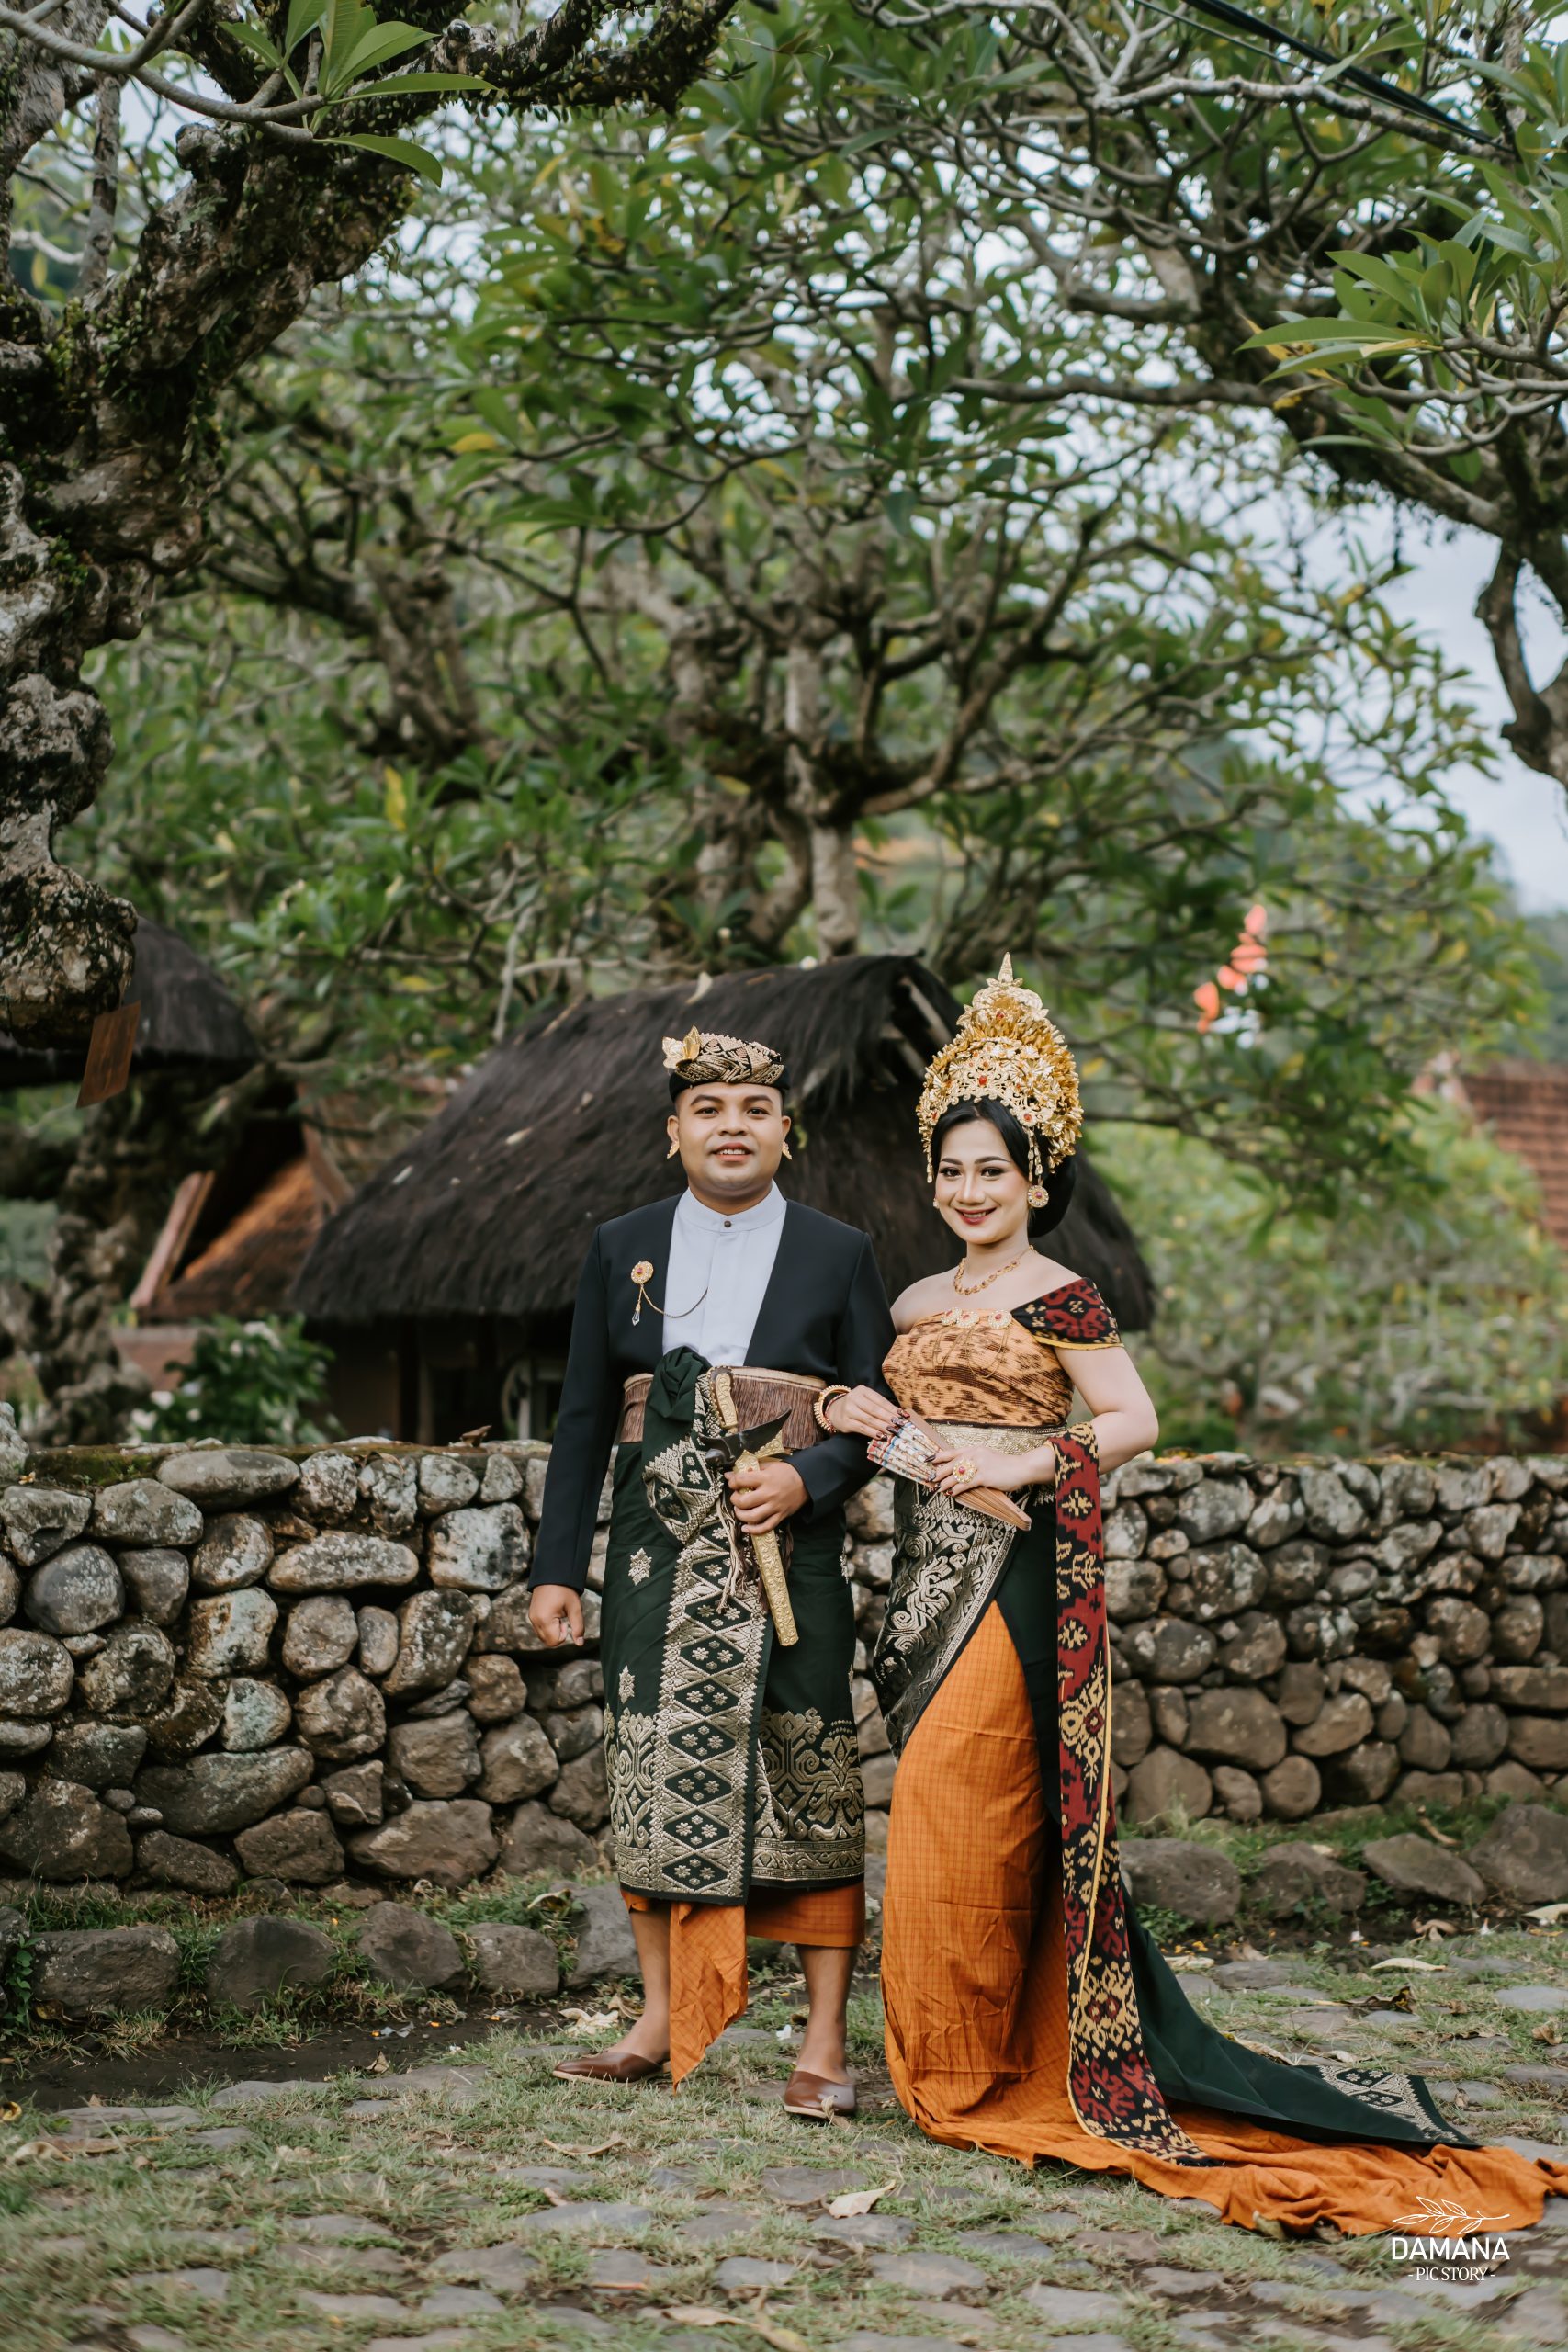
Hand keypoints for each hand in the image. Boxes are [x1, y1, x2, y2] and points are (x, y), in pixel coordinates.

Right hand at [528, 1583, 583, 1647]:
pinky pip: (539, 1629)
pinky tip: (553, 1614)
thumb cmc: (565, 1590)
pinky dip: (547, 1627)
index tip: (565, 1622)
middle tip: (563, 1619)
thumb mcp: (575, 1608)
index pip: (554, 1642)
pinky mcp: (531, 1614)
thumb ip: (578, 1627)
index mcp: (544, 1619)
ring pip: (543, 1636)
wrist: (552, 1573)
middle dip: (557, 1635)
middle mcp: (535, 1620)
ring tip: (558, 1616)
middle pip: (547, 1642)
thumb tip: (580, 1643)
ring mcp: (532, 1617)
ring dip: (552, 1631)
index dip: (563, 1635)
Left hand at [727, 1458, 808, 1533]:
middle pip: (744, 1501)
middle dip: (735, 1500)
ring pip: (752, 1517)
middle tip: (736, 1497)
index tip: (733, 1483)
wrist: (807, 1482)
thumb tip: (729, 1475)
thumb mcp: (769, 1466)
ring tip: (739, 1510)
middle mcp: (769, 1493)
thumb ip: (750, 1470)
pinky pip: (766, 1527)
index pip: (741, 1481)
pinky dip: (754, 1530)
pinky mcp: (781, 1515)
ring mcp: (775, 1506)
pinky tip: (746, 1528)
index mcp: (765, 1478)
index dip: (732, 1482)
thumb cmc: (786, 1472)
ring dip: (740, 1515)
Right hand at [825, 1384, 900, 1438]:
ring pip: (869, 1420)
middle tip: (900, 1424)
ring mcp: (848, 1411)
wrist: (835, 1410)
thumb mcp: (867, 1400)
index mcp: (862, 1390)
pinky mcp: (846, 1422)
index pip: (880, 1400)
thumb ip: (880, 1405)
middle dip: (889, 1418)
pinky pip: (862, 1428)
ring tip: (893, 1431)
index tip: (903, 1416)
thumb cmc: (856, 1405)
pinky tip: (881, 1436)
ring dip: (883, 1427)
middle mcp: (854, 1399)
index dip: (892, 1408)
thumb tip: (899, 1414)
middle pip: (875, 1410)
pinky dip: (873, 1433)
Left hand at [930, 1440, 1052, 1498]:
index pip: (952, 1452)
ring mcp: (980, 1465)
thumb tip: (959, 1469)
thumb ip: (974, 1460)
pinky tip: (951, 1493)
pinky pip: (966, 1483)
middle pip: (952, 1463)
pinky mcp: (985, 1476)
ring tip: (937, 1488)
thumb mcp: (987, 1457)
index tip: (928, 1460)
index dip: (939, 1456)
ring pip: (957, 1474)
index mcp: (975, 1449)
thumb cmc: (1004, 1465)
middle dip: (939, 1472)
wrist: (1021, 1467)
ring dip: (945, 1483)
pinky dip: (957, 1489)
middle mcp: (975, 1455)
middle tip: (931, 1478)